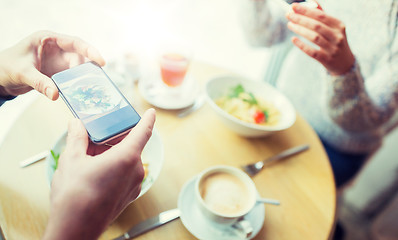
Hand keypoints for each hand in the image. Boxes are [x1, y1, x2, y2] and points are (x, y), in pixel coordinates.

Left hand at [0, 30, 104, 99]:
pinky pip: (71, 79)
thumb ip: (40, 83)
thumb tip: (56, 94)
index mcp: (47, 39)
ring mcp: (57, 62)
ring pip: (78, 69)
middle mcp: (56, 49)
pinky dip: (77, 86)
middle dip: (88, 68)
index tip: (101, 61)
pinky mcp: (57, 74)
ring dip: (84, 78)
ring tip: (91, 89)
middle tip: (96, 81)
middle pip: (80, 56)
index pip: (74, 42)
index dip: (90, 50)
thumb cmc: (6, 66)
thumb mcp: (22, 73)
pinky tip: (81, 94)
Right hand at [43, 108, 155, 239]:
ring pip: (127, 161)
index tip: (151, 113)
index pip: (144, 132)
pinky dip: (115, 168)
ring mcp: (134, 186)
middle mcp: (135, 171)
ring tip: (91, 155)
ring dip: (113, 154)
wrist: (75, 230)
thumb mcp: (72, 159)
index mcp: (127, 157)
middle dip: (117, 138)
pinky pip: (125, 175)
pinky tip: (95, 170)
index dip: (148, 120)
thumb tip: (76, 124)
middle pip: (132, 146)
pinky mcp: (128, 196)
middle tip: (100, 133)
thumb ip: (77, 137)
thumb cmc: (75, 197)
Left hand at [286, 3, 354, 74]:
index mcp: (339, 25)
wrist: (344, 62)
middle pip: (316, 26)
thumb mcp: (333, 28)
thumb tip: (311, 1)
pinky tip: (294, 39)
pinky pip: (312, 52)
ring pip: (314, 38)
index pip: (321, 15)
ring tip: (289, 24)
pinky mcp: (327, 59)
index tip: (293, 6)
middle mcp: (337, 36)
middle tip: (288, 15)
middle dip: (301, 19)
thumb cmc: (334, 41)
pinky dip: (302, 45)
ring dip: (300, 30)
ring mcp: (333, 49)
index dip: (306, 10)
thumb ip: (322, 15)